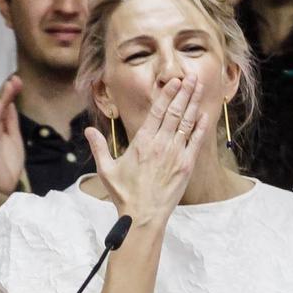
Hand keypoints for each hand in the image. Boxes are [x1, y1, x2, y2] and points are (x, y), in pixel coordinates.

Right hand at [0, 76, 24, 194]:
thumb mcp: (13, 137)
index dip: (10, 94)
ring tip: (8, 86)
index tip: (18, 80)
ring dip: (1, 100)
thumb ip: (11, 122)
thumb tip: (11, 104)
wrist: (2, 184)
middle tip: (15, 78)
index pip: (4, 107)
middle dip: (7, 93)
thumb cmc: (7, 162)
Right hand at [84, 75, 209, 225]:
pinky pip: (196, 141)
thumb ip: (99, 147)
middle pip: (174, 112)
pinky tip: (204, 114)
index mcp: (142, 142)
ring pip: (186, 123)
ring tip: (199, 87)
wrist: (143, 215)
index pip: (157, 112)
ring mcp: (175, 154)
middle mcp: (160, 144)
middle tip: (191, 77)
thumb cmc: (125, 194)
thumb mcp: (106, 169)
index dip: (167, 94)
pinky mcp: (186, 165)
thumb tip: (87, 131)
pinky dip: (201, 127)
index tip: (175, 81)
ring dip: (194, 103)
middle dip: (184, 93)